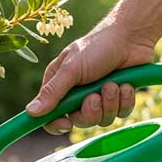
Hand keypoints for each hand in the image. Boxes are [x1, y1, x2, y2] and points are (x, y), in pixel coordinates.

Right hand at [25, 22, 155, 133]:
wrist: (131, 37)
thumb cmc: (97, 47)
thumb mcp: (71, 69)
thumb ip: (52, 92)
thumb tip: (30, 112)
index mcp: (59, 86)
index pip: (50, 116)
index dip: (56, 124)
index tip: (67, 124)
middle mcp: (77, 95)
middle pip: (79, 121)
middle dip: (90, 111)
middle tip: (95, 96)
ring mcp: (99, 97)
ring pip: (102, 120)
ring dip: (109, 103)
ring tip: (113, 84)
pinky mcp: (119, 98)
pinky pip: (121, 114)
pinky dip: (125, 101)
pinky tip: (126, 85)